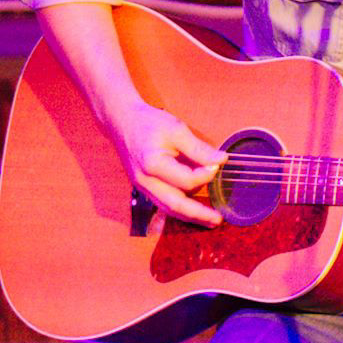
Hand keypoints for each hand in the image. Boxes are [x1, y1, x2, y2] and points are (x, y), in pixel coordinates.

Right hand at [105, 100, 227, 227]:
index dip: (206, 174)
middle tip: (218, 219)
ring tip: (209, 221)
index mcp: (153, 164)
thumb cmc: (148, 122)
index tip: (218, 164)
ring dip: (189, 217)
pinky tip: (192, 211)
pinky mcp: (143, 187)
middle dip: (198, 214)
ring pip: (168, 208)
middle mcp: (145, 181)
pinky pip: (162, 203)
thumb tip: (221, 161)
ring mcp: (142, 187)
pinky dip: (179, 210)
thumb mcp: (176, 129)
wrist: (122, 121)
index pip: (186, 179)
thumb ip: (199, 148)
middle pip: (175, 204)